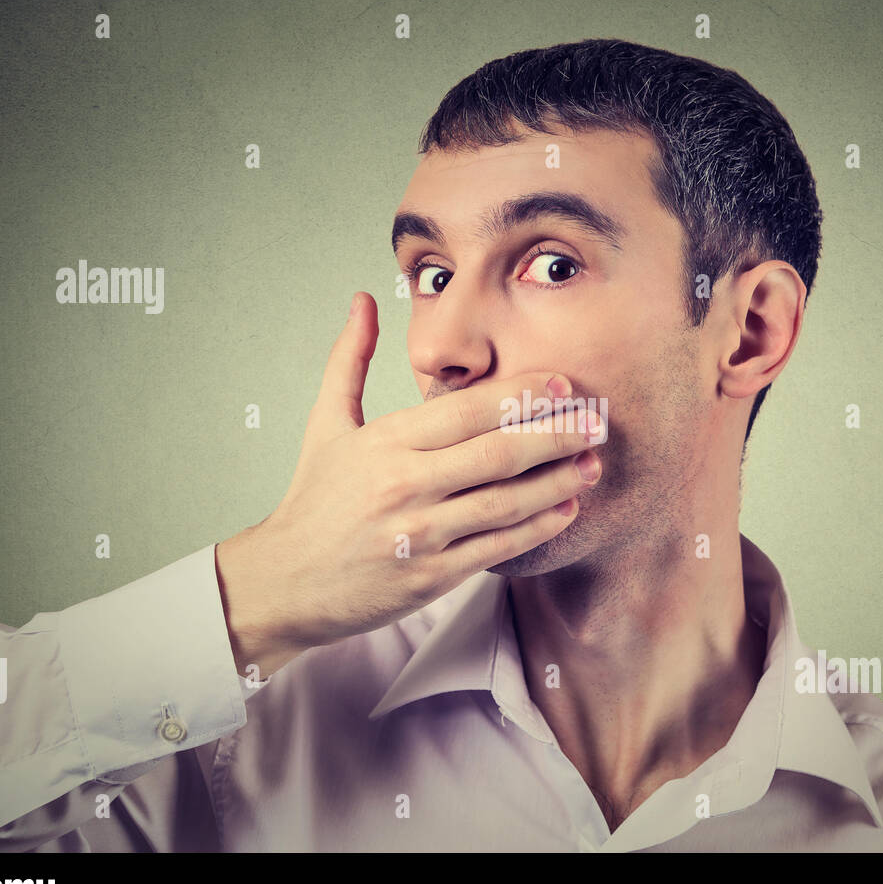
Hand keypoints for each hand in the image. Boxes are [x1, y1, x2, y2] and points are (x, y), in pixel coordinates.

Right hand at [217, 291, 603, 677]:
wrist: (285, 582)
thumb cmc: (313, 501)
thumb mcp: (326, 425)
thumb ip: (350, 360)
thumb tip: (362, 301)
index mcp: (384, 443)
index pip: (466, 410)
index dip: (522, 394)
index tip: (564, 382)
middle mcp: (403, 485)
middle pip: (497, 454)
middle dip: (555, 435)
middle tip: (597, 421)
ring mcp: (419, 534)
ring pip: (505, 503)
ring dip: (557, 481)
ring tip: (592, 462)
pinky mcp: (430, 577)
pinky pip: (496, 549)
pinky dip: (536, 528)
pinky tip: (565, 508)